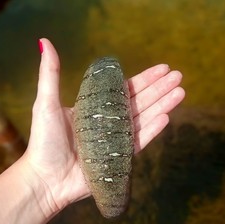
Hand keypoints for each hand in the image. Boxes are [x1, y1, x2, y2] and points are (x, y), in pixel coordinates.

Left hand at [22, 38, 184, 216]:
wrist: (46, 180)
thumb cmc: (44, 142)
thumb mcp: (46, 104)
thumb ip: (50, 74)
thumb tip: (45, 41)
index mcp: (95, 108)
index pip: (125, 89)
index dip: (144, 78)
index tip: (162, 68)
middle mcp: (109, 122)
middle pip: (139, 101)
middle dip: (159, 88)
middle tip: (179, 76)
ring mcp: (116, 140)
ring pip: (144, 118)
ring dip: (162, 105)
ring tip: (180, 92)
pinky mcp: (120, 158)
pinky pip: (140, 141)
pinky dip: (153, 130)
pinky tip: (167, 117)